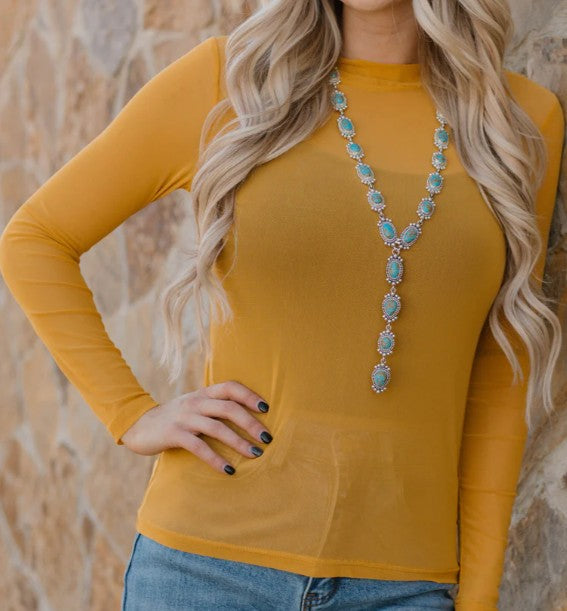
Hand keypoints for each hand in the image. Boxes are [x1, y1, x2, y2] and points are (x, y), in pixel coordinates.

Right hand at [119, 380, 270, 474]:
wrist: (139, 425)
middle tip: (267, 439)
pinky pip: (199, 447)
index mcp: (203, 393)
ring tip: (256, 455)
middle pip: (228, 408)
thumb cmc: (175, 417)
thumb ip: (215, 406)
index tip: (266, 408)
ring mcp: (184, 417)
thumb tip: (248, 418)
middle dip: (251, 423)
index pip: (230, 387)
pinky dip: (216, 459)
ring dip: (239, 442)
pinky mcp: (174, 434)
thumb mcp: (195, 406)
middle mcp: (196, 402)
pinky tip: (229, 470)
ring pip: (217, 428)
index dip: (249, 395)